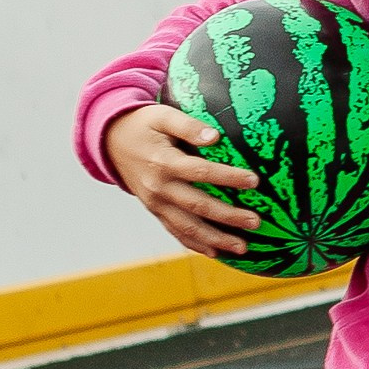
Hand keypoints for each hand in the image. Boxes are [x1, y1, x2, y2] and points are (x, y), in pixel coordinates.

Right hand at [104, 102, 264, 257]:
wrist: (112, 143)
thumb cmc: (144, 125)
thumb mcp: (162, 115)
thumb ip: (187, 125)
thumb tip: (214, 136)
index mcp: (163, 162)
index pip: (201, 172)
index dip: (228, 177)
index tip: (254, 181)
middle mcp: (159, 188)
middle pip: (198, 206)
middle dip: (228, 217)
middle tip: (256, 222)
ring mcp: (156, 203)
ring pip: (188, 227)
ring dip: (216, 240)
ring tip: (243, 248)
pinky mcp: (155, 211)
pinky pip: (176, 232)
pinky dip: (196, 244)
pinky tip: (217, 253)